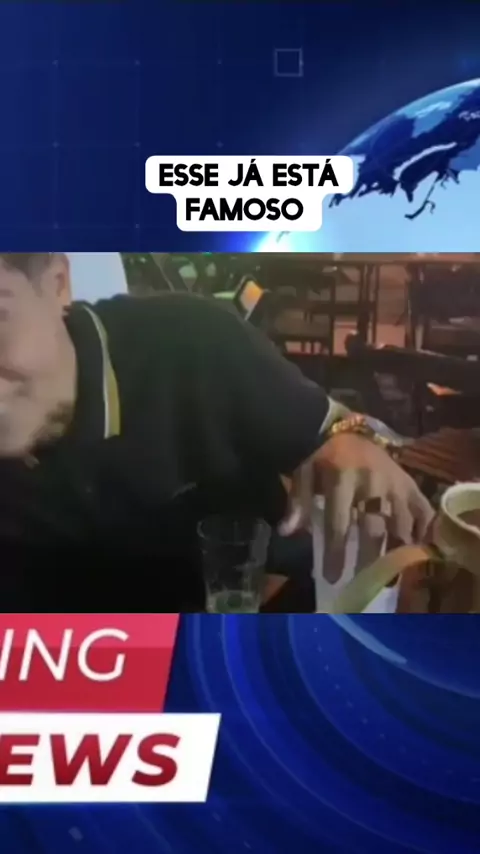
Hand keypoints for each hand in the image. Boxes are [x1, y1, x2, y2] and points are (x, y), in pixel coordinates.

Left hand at [280, 433, 433, 582]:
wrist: (338, 428)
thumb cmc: (317, 456)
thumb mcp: (302, 475)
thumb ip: (297, 503)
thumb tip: (286, 532)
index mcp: (342, 478)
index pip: (339, 523)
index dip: (336, 552)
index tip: (332, 577)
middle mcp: (372, 481)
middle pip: (373, 527)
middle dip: (368, 558)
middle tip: (364, 581)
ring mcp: (393, 480)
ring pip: (400, 521)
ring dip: (396, 549)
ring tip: (392, 573)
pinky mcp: (406, 480)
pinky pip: (422, 506)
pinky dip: (422, 527)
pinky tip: (416, 546)